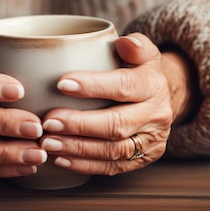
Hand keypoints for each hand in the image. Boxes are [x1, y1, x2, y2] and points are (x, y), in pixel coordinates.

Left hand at [39, 33, 195, 175]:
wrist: (161, 97)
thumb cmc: (139, 70)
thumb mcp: (142, 51)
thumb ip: (134, 45)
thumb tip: (124, 42)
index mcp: (153, 85)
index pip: (124, 86)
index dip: (93, 86)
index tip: (61, 84)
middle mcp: (156, 116)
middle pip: (117, 124)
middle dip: (80, 125)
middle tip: (48, 121)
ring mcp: (151, 142)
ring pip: (113, 150)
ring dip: (78, 148)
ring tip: (48, 143)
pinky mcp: (142, 160)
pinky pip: (112, 167)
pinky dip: (84, 165)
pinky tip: (60, 159)